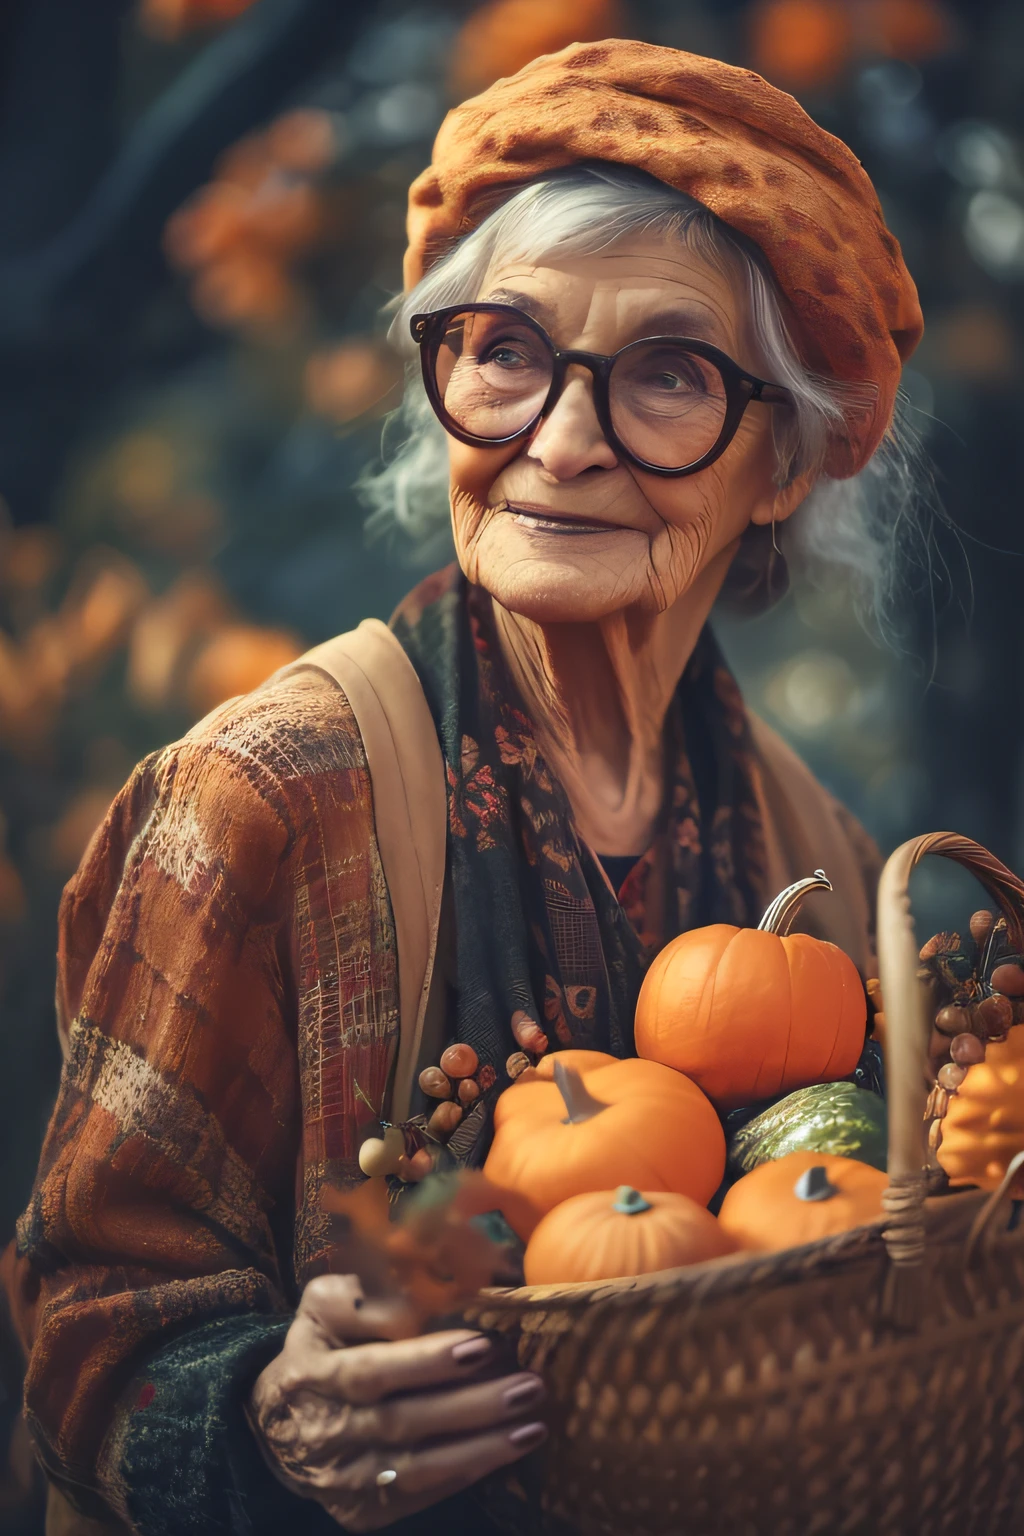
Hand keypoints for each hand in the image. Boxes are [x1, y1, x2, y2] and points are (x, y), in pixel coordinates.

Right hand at [248, 1274, 545, 1531]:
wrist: (277, 1424)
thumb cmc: (318, 1348)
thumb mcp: (327, 1306)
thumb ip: (369, 1295)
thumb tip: (425, 1288)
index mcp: (312, 1374)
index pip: (373, 1371)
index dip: (427, 1362)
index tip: (482, 1345)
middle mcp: (324, 1433)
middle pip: (403, 1423)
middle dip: (473, 1406)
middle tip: (528, 1386)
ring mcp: (341, 1481)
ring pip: (418, 1469)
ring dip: (482, 1449)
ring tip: (532, 1426)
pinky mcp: (360, 1513)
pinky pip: (420, 1497)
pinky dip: (465, 1476)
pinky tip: (505, 1454)